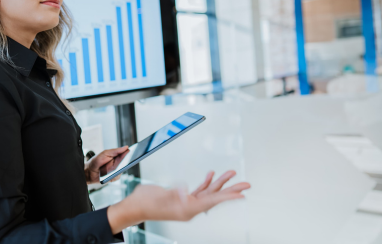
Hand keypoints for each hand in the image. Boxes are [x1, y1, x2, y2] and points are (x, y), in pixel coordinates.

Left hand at [84, 146, 129, 184]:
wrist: (89, 172)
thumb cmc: (96, 161)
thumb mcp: (105, 153)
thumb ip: (115, 151)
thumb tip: (126, 147)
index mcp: (117, 156)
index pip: (126, 154)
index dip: (132, 153)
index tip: (137, 151)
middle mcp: (118, 163)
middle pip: (127, 162)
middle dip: (129, 161)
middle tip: (131, 159)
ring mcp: (117, 171)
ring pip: (123, 170)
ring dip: (120, 169)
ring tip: (118, 167)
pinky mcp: (114, 177)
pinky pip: (117, 176)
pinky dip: (115, 175)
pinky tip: (110, 174)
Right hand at [107, 170, 249, 232]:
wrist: (134, 206)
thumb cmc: (144, 203)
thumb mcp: (159, 196)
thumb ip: (173, 193)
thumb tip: (186, 191)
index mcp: (186, 209)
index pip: (212, 201)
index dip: (227, 197)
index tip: (242, 194)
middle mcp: (189, 207)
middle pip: (215, 197)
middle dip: (231, 189)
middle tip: (247, 184)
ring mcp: (186, 203)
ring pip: (208, 192)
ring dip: (219, 182)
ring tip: (232, 173)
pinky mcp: (181, 198)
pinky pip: (199, 190)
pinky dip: (206, 182)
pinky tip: (210, 174)